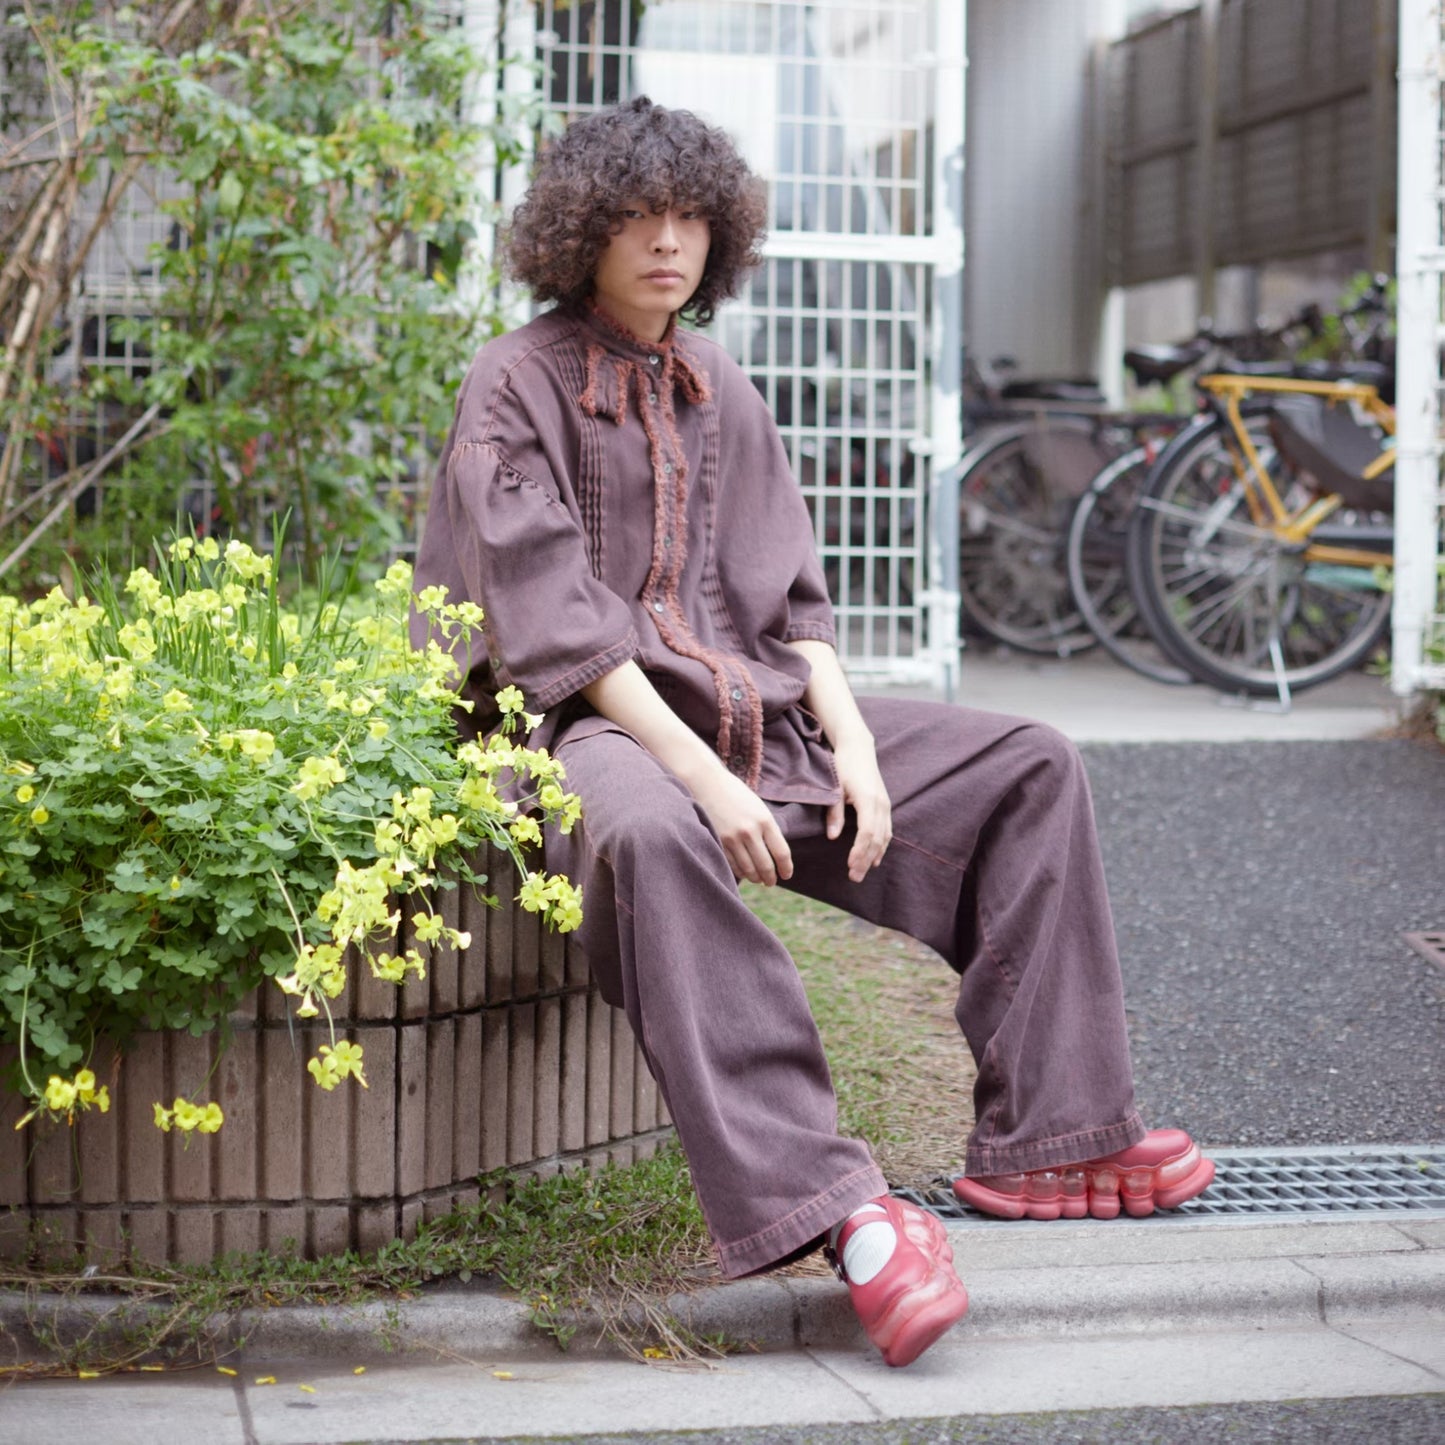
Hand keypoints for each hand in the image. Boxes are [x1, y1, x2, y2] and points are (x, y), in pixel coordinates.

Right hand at [689, 764, 793, 886]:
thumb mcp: (759, 808)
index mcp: (765, 820)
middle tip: (771, 882)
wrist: (708, 784)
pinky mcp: (719, 842)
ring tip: (758, 879)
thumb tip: (776, 856)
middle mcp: (750, 831)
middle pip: (766, 865)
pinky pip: (733, 865)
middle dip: (770, 878)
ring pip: (749, 869)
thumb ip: (768, 830)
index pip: (781, 853)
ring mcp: (733, 838)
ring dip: (755, 878)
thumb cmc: (736, 795)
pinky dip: (741, 872)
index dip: (786, 868)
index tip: (786, 875)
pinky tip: (744, 873)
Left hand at [827, 736, 891, 882]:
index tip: (850, 865)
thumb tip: (832, 836)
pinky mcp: (885, 804)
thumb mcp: (834, 787)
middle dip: (866, 859)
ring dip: (874, 855)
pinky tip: (875, 857)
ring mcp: (885, 804)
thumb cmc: (843, 765)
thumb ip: (834, 812)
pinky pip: (886, 829)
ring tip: (863, 871)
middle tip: (855, 877)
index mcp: (868, 800)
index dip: (859, 851)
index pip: (867, 833)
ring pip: (884, 836)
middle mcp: (880, 804)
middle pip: (876, 839)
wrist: (858, 747)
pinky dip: (882, 845)